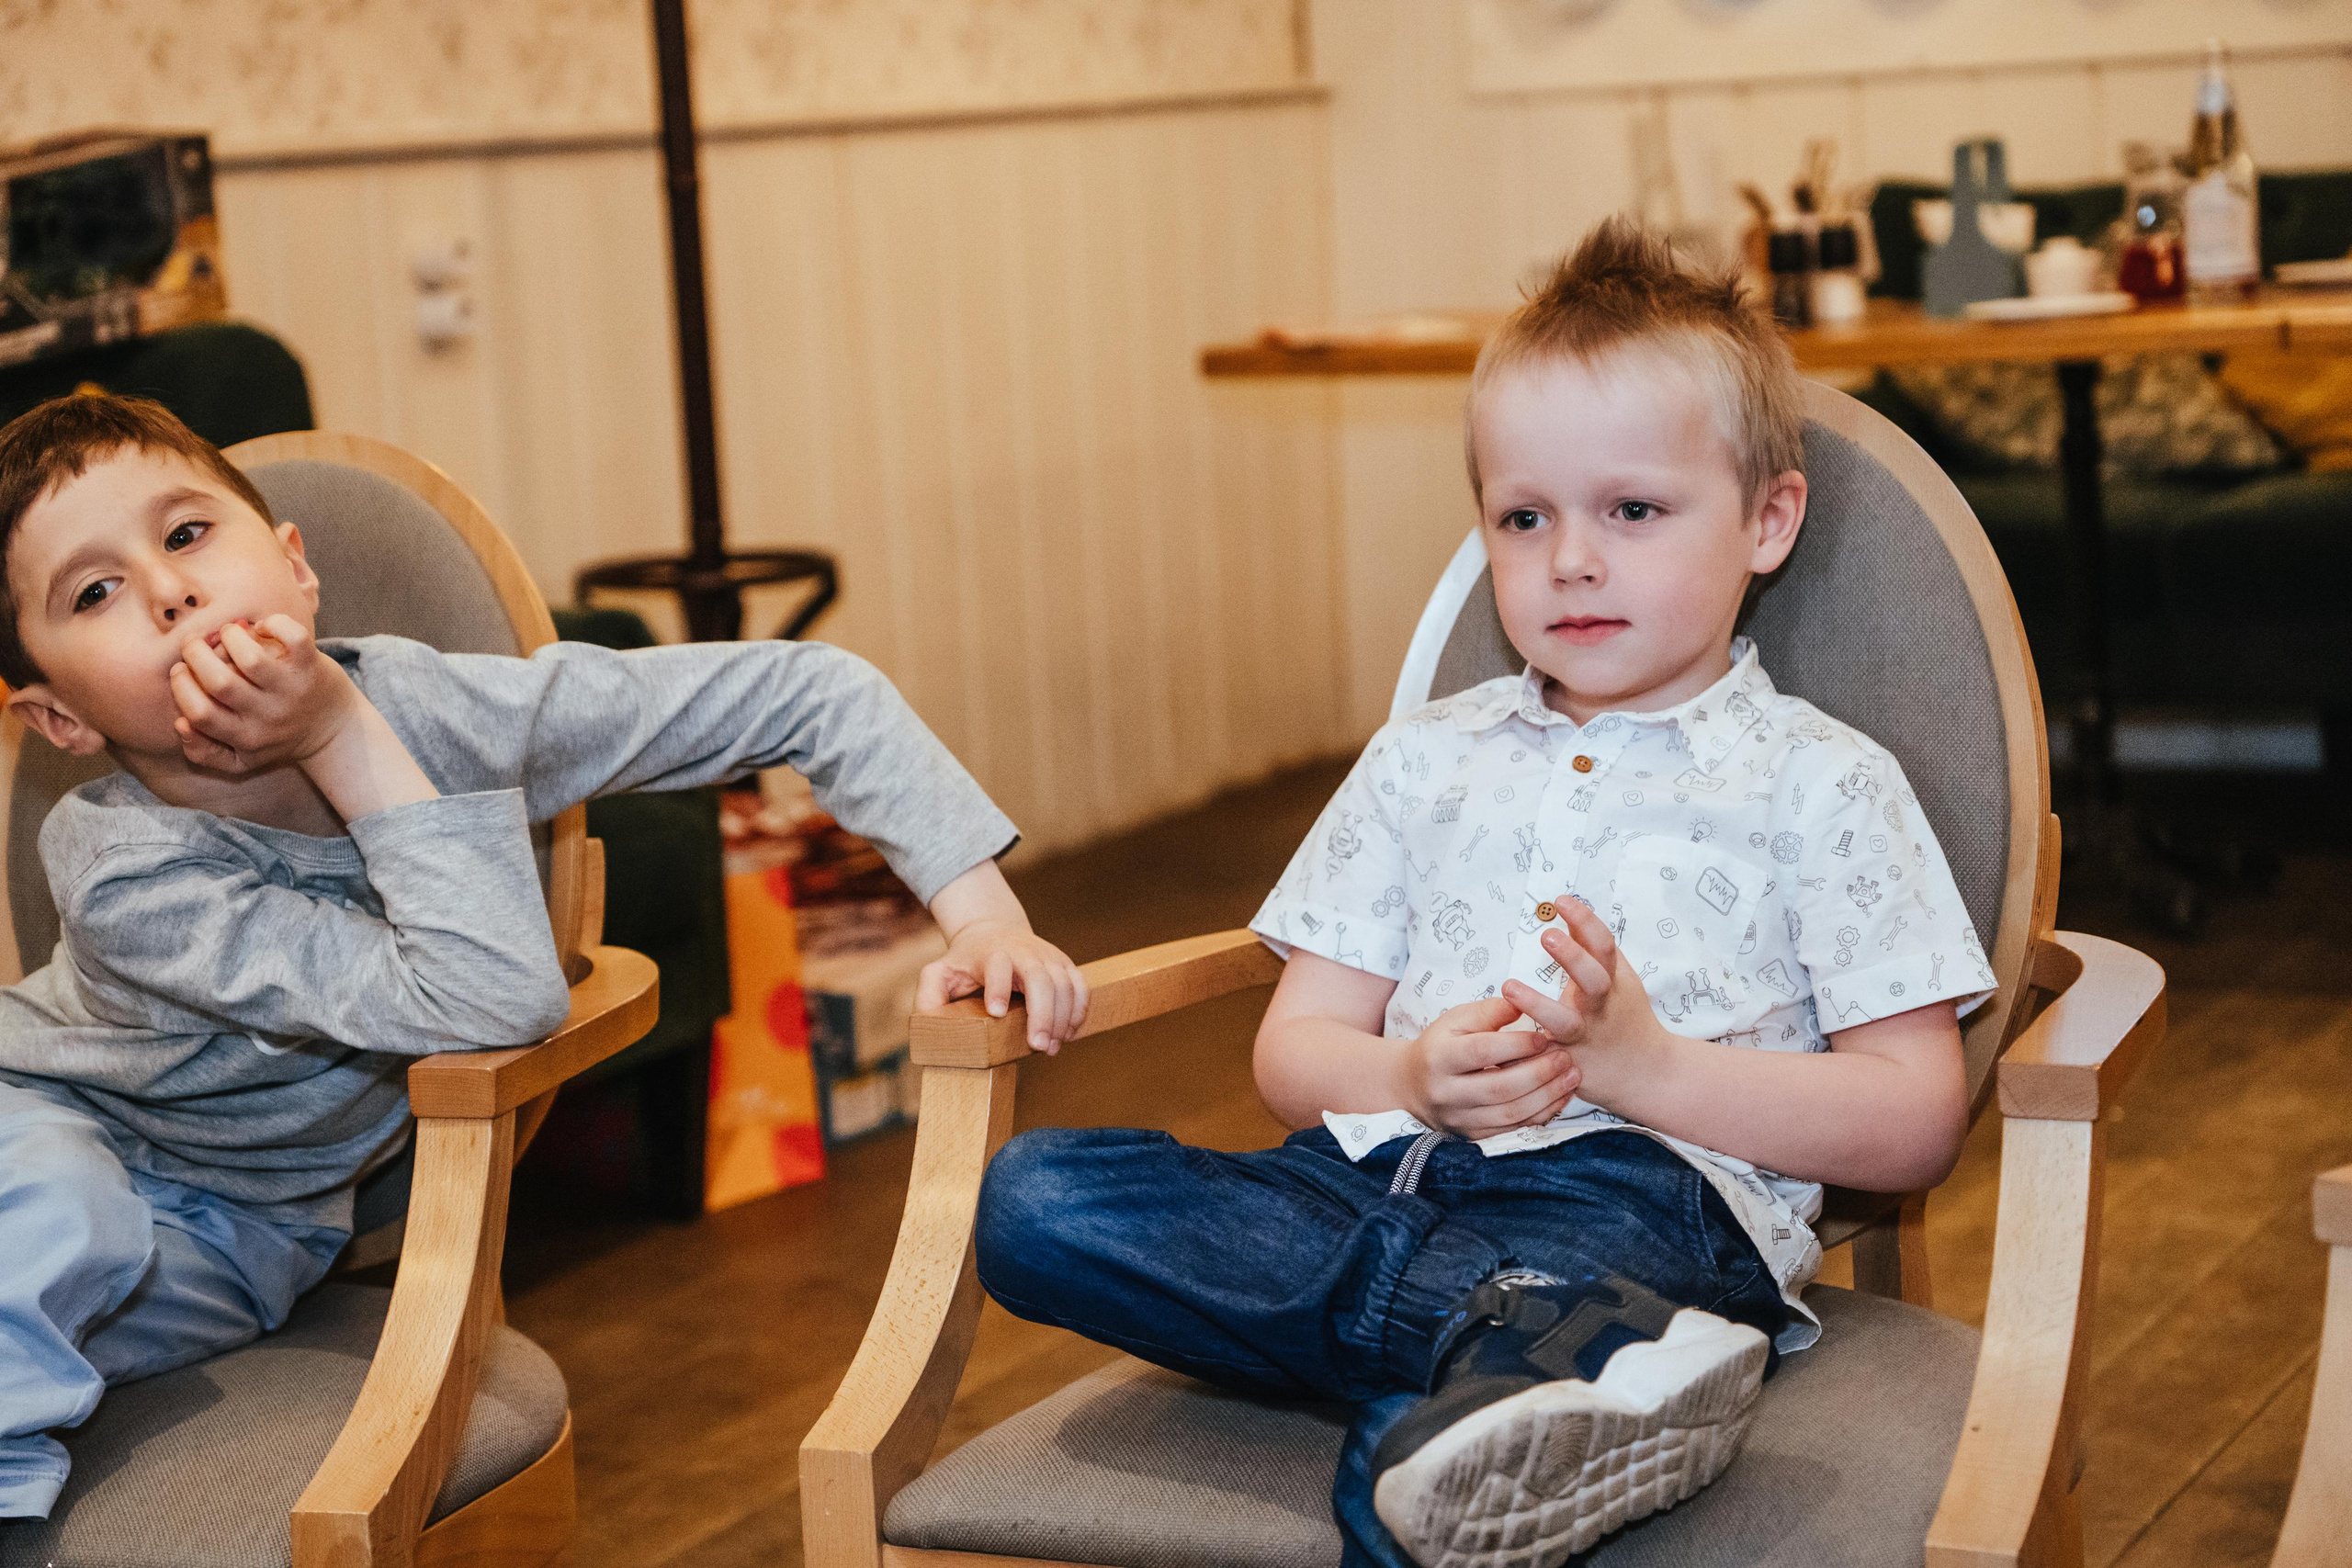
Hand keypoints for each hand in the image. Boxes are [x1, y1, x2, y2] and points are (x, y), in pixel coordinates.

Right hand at [169, 614, 355, 773]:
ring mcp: (291, 690)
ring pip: (251, 658)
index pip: (200, 714)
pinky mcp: (312, 667)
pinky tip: (263, 629)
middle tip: (194, 645)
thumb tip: (180, 723)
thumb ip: (203, 752)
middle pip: (220, 682)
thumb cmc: (276, 738)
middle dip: (196, 655)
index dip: (182, 687)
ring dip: (230, 636)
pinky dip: (273, 623)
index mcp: (245, 737)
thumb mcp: (240, 760)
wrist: (334, 731)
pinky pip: (293, 637)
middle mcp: (267, 715)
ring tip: (228, 633)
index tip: (181, 669)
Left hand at [916, 918, 1088, 1051]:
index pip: (997, 965)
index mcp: (991, 953)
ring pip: (1065, 984)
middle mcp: (1024, 951)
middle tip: (1038, 1046)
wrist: (994, 931)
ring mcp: (1048, 956)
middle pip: (1040, 978)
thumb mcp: (939, 972)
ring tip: (1050, 1048)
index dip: (999, 987)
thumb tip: (928, 1020)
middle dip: (1043, 1014)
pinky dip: (1079, 1011)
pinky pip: (1081, 987)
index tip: (996, 1013)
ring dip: (1062, 1019)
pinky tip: (1069, 1034)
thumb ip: (929, 994)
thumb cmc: (966, 961)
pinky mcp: (1065, 964)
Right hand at [1391, 994, 1580, 1138]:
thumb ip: (1490, 1011)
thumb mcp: (1456, 1019)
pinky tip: (1560, 1097)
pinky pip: (1513, 1130)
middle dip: (1540, 1073)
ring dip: (1547, 1096)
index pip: (1482, 1052)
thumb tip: (1522, 1002)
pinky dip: (1542, 1114)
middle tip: (1567, 1058)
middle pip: (1499, 1088)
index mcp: (1438, 1057)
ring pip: (1510, 1114)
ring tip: (1572, 1076)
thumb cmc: (1442, 1044)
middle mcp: (1446, 1092)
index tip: (1546, 1035)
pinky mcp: (1473, 1135)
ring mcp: (1459, 1118)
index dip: (1517, 1045)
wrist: (1413, 1085)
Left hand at [1501, 898, 1671, 1105]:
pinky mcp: (1569, 1063)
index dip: (1586, 920)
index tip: (1561, 900)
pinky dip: (1526, 1049)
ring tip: (1509, 986)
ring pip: (1564, 1022)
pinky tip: (1502, 1039)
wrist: (1649, 1073)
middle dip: (1573, 957)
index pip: (1603, 945)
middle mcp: (1600, 1007)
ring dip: (1537, 1005)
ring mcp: (1585, 1036)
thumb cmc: (1625, 1016)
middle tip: (1546, 935)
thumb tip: (1568, 913)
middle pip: (1592, 980)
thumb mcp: (1617, 978)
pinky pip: (1545, 1057)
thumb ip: (1592, 947)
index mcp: (1613, 982)